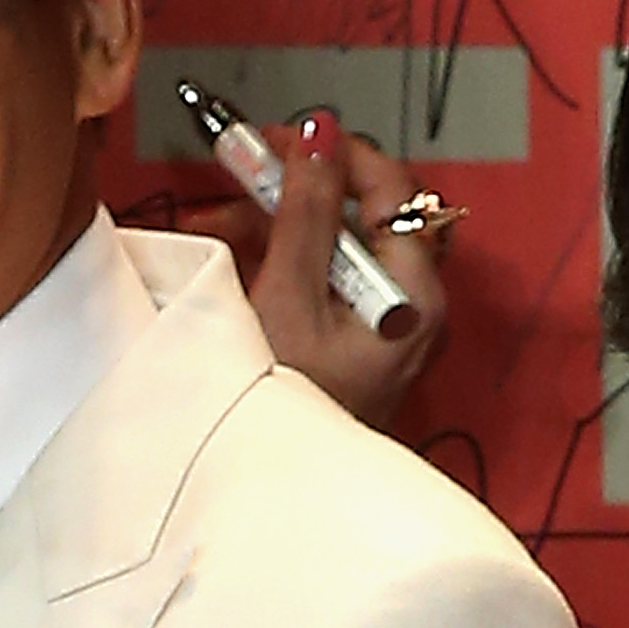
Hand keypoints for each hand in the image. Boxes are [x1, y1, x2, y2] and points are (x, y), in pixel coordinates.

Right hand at [185, 112, 450, 429]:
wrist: (277, 491)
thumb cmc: (289, 410)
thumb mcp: (287, 300)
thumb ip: (304, 214)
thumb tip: (321, 136)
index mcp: (413, 293)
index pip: (389, 188)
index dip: (332, 155)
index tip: (277, 144)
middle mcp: (410, 302)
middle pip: (362, 210)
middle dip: (293, 189)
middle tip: (239, 176)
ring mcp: (383, 318)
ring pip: (337, 238)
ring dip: (275, 221)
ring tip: (215, 224)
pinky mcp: (354, 333)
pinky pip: (323, 272)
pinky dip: (278, 256)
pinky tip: (231, 255)